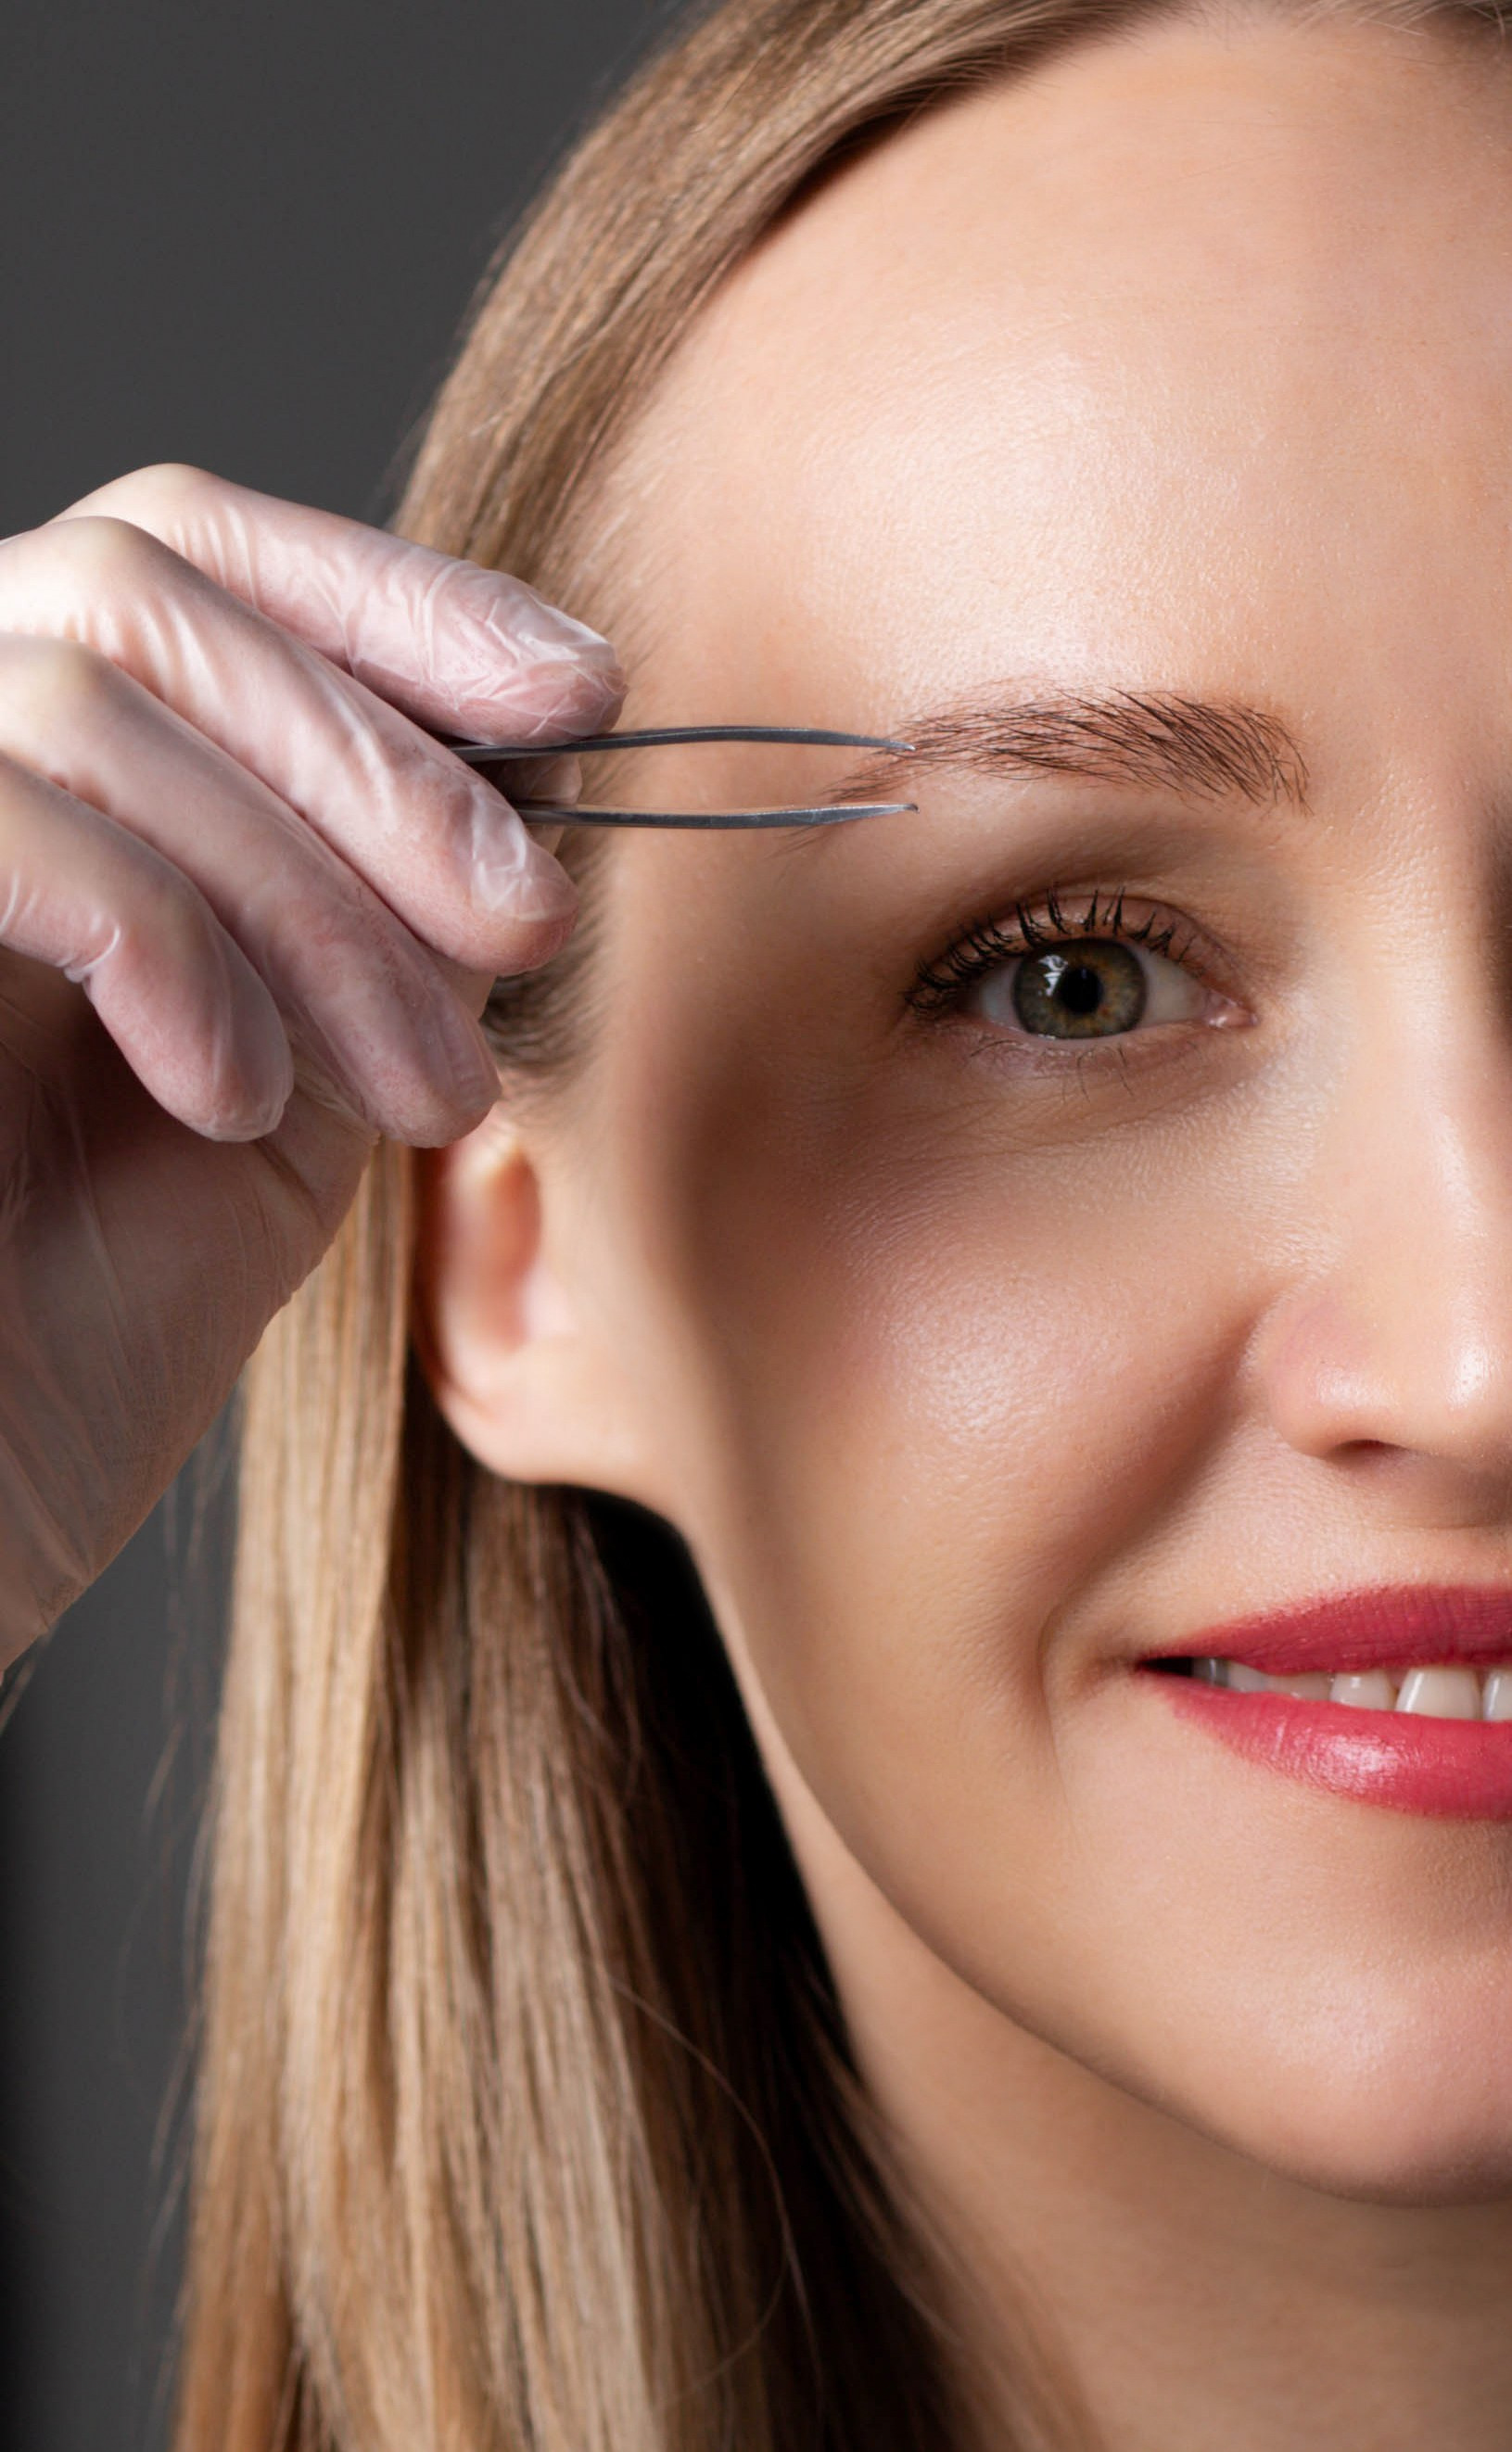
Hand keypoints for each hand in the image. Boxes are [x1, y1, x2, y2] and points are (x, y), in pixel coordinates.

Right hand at [0, 463, 621, 1666]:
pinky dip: (165, 944)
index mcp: (18, 763)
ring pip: (92, 693)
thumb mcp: (284, 1094)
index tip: (577, 692)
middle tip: (533, 919)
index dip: (391, 597)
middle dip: (382, 758)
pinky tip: (233, 1096)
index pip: (191, 552)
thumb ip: (365, 925)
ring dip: (309, 894)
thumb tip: (519, 796)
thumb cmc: (70, 1332)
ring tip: (419, 1089)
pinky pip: (6, 823)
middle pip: (150, 588)